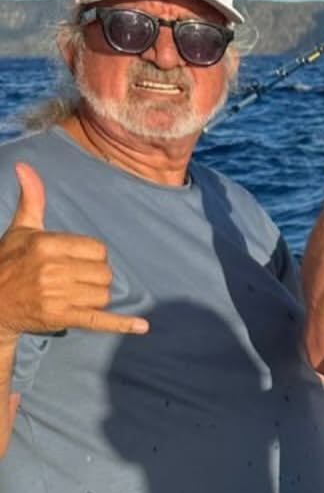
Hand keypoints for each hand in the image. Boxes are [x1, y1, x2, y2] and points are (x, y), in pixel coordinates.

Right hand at [0, 164, 149, 344]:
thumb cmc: (9, 262)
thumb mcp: (21, 229)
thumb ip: (32, 199)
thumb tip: (24, 166)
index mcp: (46, 244)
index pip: (97, 250)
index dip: (93, 257)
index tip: (78, 262)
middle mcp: (52, 269)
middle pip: (104, 273)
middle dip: (96, 278)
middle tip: (76, 281)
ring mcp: (56, 295)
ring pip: (103, 295)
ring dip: (96, 297)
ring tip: (75, 296)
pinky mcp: (60, 318)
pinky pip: (98, 320)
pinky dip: (121, 324)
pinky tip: (142, 327)